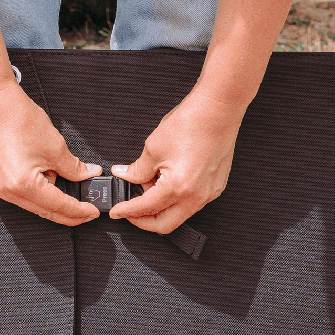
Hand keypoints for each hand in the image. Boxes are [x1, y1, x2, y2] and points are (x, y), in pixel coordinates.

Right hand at [0, 84, 101, 224]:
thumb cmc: (20, 119)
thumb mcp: (55, 146)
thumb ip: (74, 168)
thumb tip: (88, 175)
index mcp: (23, 184)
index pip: (57, 206)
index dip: (78, 211)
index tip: (92, 212)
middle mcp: (7, 191)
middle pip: (44, 211)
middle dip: (67, 212)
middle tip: (86, 210)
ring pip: (32, 203)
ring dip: (51, 198)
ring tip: (60, 176)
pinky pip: (20, 194)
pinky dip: (36, 189)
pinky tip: (44, 175)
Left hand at [110, 92, 245, 232]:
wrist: (218, 109)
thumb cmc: (191, 123)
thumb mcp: (153, 147)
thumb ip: (137, 169)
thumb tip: (125, 176)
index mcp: (178, 188)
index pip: (146, 209)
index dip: (126, 211)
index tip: (116, 211)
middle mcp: (196, 196)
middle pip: (164, 225)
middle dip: (143, 220)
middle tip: (129, 210)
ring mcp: (209, 193)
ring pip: (179, 214)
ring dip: (160, 207)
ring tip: (149, 184)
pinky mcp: (215, 187)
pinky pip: (191, 203)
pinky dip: (175, 199)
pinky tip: (166, 182)